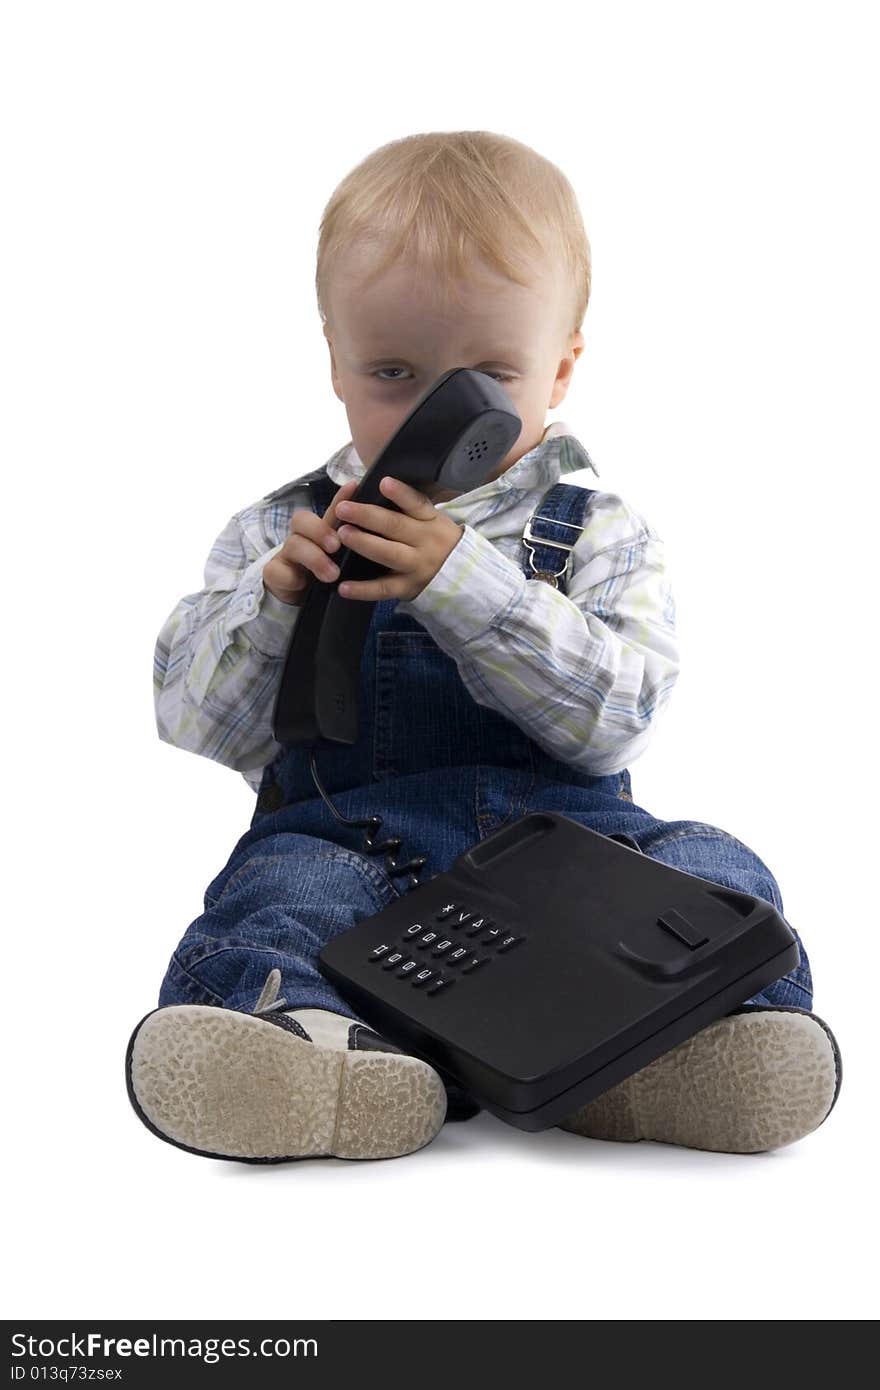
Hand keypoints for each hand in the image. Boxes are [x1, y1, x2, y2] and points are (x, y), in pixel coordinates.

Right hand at [262, 478, 359, 604]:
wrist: (298, 601)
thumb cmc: (324, 578)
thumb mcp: (344, 563)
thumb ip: (357, 547)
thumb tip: (382, 531)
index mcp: (321, 533)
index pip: (332, 511)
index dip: (341, 498)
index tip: (354, 486)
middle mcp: (302, 538)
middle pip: (302, 520)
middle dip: (320, 530)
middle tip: (336, 545)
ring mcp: (286, 555)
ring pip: (292, 544)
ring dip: (313, 558)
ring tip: (331, 575)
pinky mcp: (274, 574)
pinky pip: (276, 571)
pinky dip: (290, 577)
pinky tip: (300, 583)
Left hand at [333, 476, 464, 601]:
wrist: (463, 578)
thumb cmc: (438, 542)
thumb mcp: (433, 522)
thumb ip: (410, 509)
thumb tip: (378, 487)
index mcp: (430, 521)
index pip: (417, 504)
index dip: (400, 494)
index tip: (383, 482)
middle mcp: (425, 542)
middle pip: (395, 526)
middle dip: (367, 516)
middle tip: (343, 508)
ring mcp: (417, 566)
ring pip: (388, 554)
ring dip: (364, 544)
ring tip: (342, 535)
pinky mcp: (408, 588)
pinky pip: (383, 589)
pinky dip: (363, 590)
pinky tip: (343, 587)